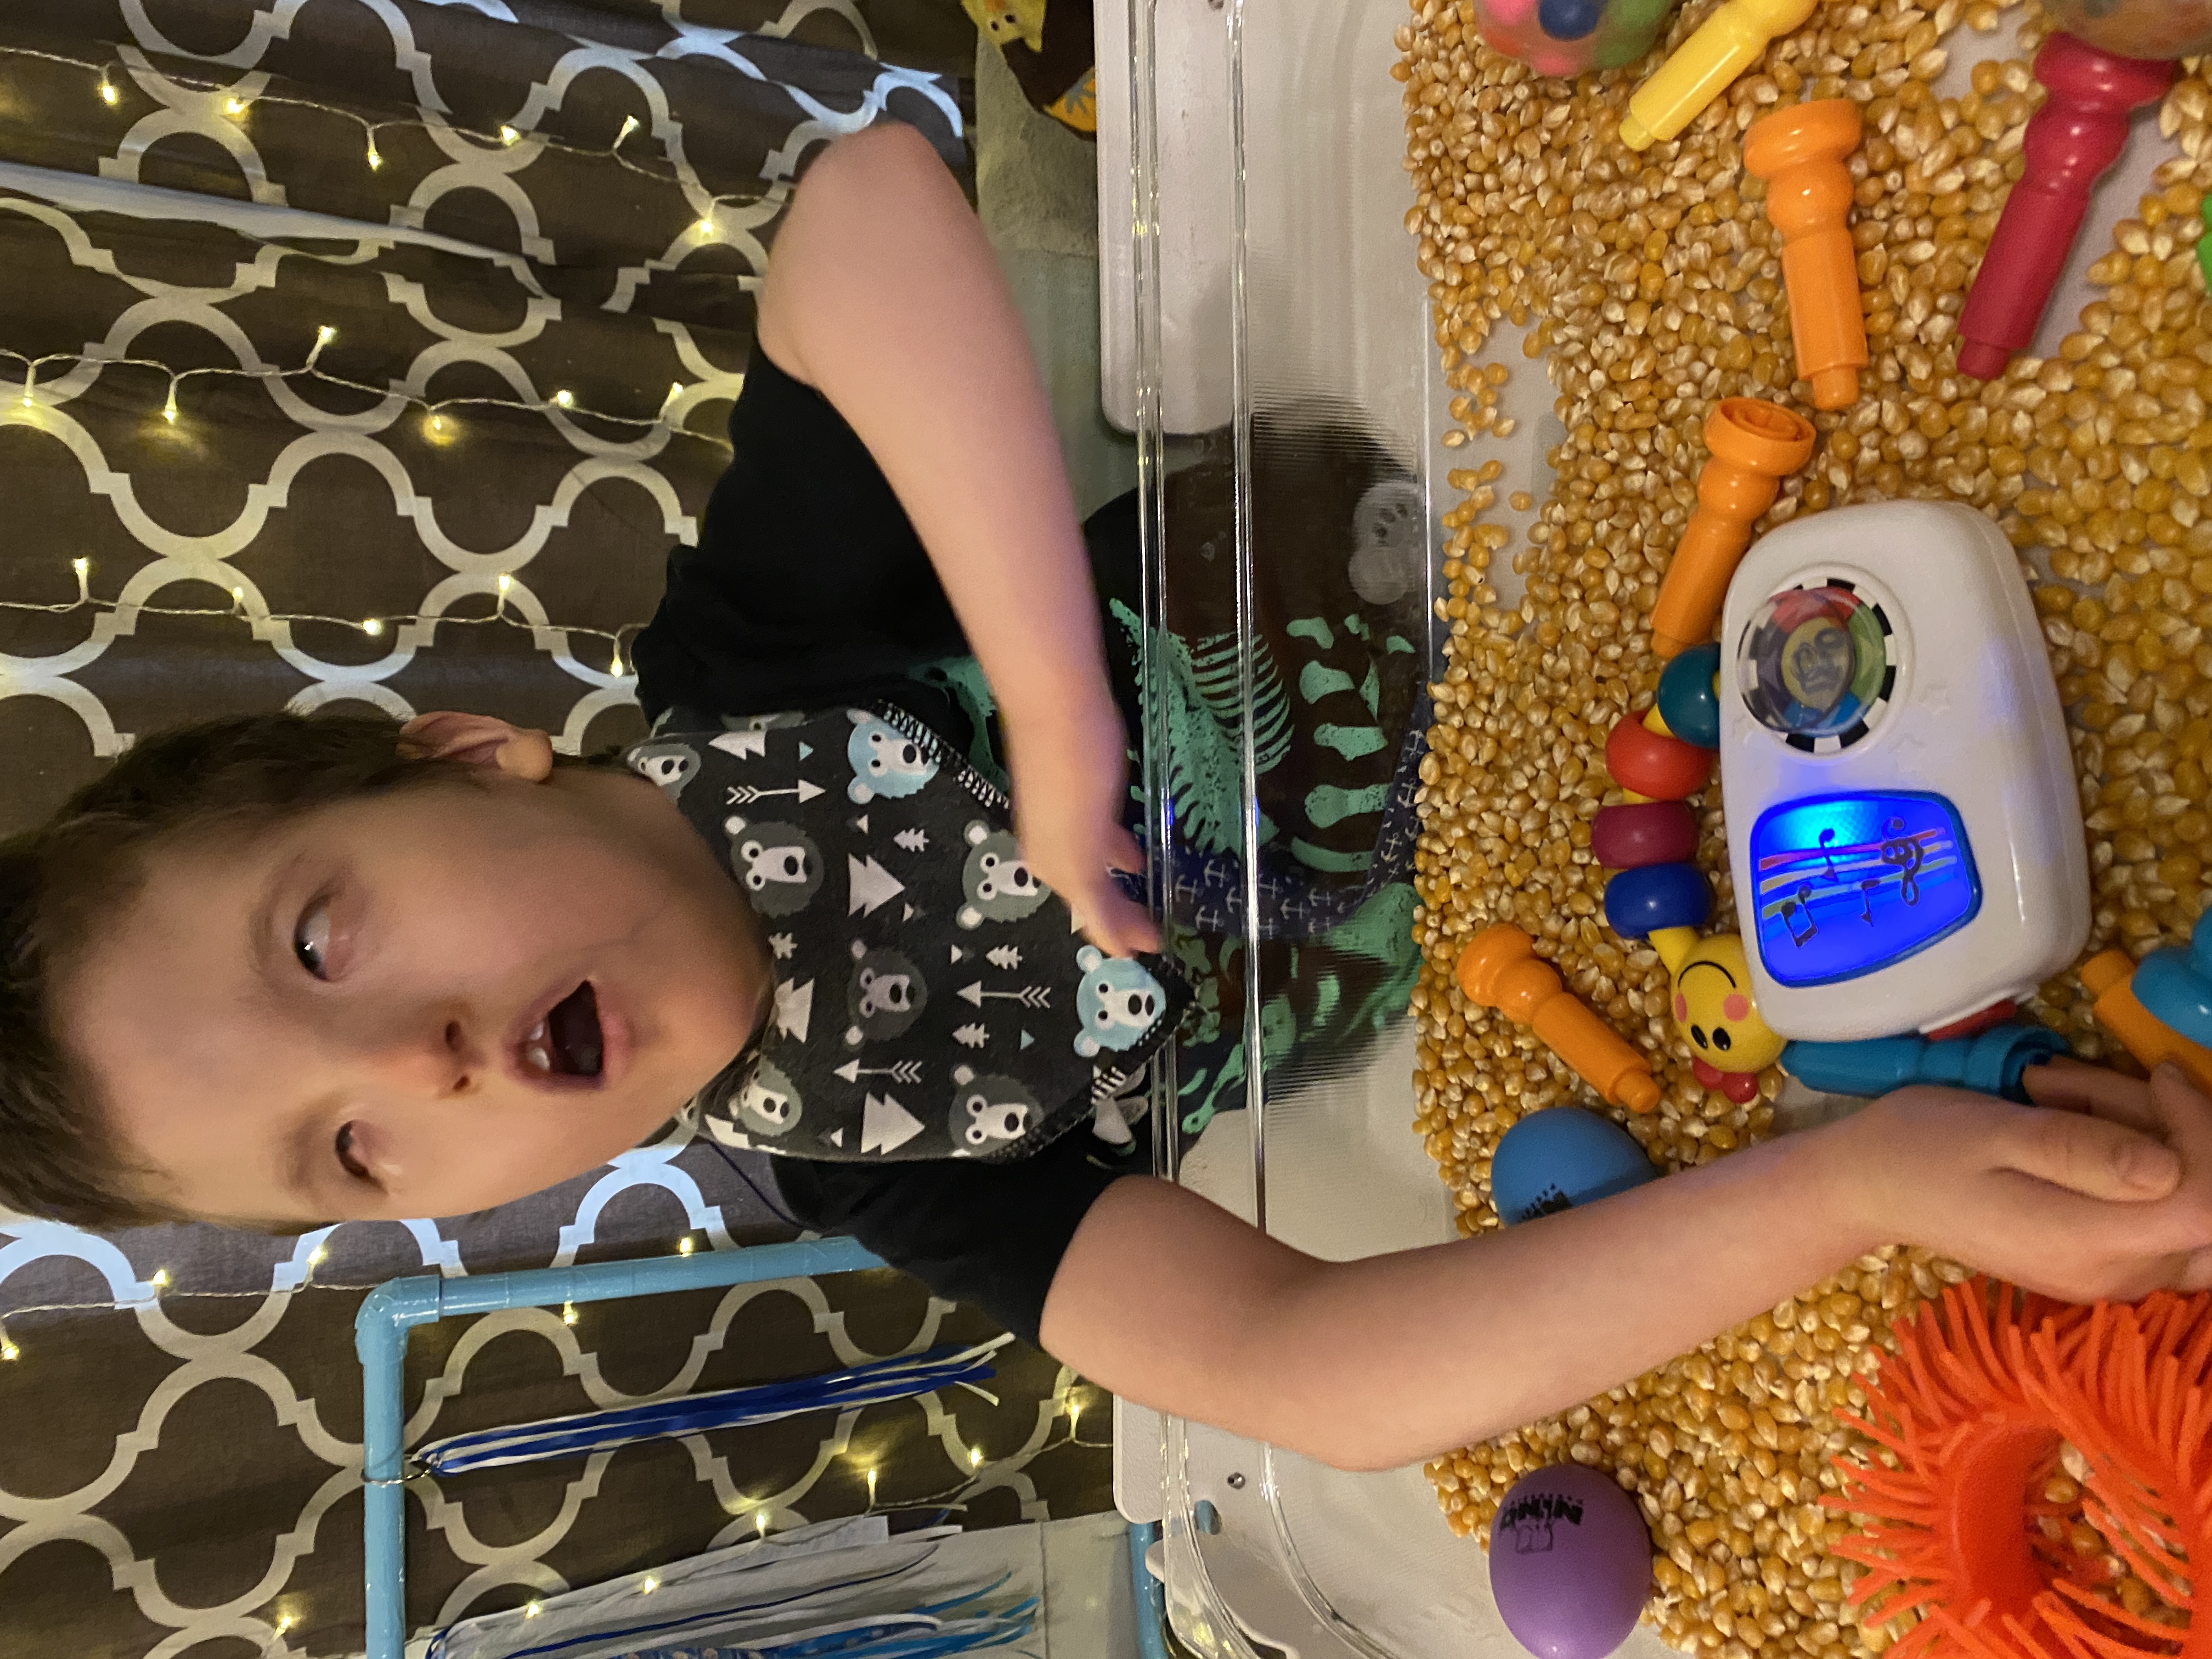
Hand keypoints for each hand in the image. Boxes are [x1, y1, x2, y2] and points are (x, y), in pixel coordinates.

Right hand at [1006, 702, 1160, 958]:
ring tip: (1152, 892)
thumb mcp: (1086, 843)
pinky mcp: (1074, 789)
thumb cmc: (1076, 770)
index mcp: (1054, 865)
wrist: (1056, 698)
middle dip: (1119, 915)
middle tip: (1157, 928)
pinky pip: (1099, 837)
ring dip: (1120, 884)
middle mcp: (1051, 847)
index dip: (1121, 936)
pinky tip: (1135, 847)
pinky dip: (1118, 852)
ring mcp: (1060, 817)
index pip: (1092, 918)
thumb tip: (1120, 947)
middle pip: (1089, 895)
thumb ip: (1098, 897)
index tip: (1155, 949)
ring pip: (1094, 866)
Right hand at [1826, 1064, 2211, 1302]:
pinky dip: (2137, 1164)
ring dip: (2153, 1141)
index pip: (2207, 1205)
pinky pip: (2159, 1217)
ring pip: (2188, 1209)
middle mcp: (2111, 1275)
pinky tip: (2078, 1126)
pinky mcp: (2101, 1264)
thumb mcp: (1994, 1130)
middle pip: (2206, 1208)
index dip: (2204, 1135)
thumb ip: (2079, 1150)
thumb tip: (2168, 1168)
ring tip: (2068, 1096)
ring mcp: (2109, 1277)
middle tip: (2095, 1087)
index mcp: (2085, 1243)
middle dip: (2178, 1133)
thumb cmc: (1922, 1146)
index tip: (2160, 1076)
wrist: (1868, 1187)